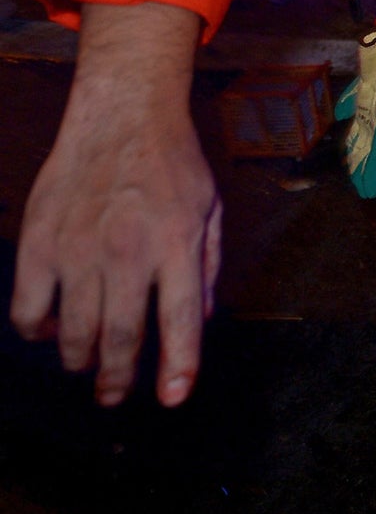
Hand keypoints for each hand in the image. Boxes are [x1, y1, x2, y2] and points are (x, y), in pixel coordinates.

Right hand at [10, 2, 220, 406]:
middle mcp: (127, 251)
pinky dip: (37, 330)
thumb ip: (207, 266)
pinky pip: (27, 309)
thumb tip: (201, 318)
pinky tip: (49, 328)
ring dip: (80, 359)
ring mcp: (78, 249)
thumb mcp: (210, 209)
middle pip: (120, 336)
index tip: (172, 398)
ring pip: (72, 333)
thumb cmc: (172, 163)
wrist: (121, 116)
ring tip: (87, 364)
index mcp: (176, 243)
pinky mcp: (39, 244)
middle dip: (119, 377)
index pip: (181, 318)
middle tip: (115, 394)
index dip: (177, 364)